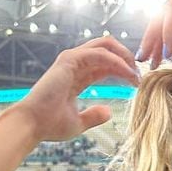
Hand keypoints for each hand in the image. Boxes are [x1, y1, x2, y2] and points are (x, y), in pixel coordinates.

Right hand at [16, 36, 138, 141]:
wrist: (32, 125)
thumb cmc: (50, 125)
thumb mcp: (78, 122)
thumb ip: (94, 116)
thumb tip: (109, 112)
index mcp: (77, 75)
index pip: (105, 64)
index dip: (123, 70)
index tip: (137, 83)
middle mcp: (74, 64)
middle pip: (107, 48)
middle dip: (127, 57)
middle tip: (139, 74)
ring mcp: (71, 59)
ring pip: (106, 45)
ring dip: (125, 57)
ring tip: (136, 74)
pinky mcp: (69, 60)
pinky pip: (100, 54)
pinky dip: (117, 61)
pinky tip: (128, 74)